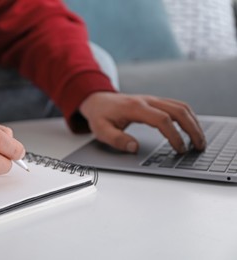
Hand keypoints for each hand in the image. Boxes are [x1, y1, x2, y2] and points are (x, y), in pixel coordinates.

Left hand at [79, 92, 205, 152]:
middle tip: (199, 146)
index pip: (162, 119)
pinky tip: (191, 129)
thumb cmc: (100, 116)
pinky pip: (177, 106)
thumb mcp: (101, 130)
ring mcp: (152, 99)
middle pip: (178, 110)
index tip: (179, 149)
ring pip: (181, 106)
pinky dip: (188, 117)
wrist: (97, 100)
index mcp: (135, 107)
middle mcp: (147, 100)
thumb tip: (134, 147)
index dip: (174, 135)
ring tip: (199, 140)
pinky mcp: (155, 102)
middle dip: (192, 129)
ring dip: (193, 122)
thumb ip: (116, 139)